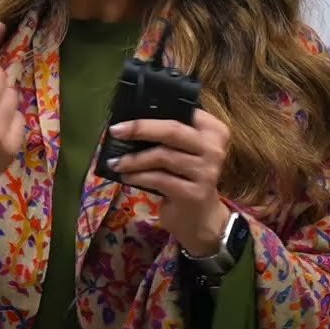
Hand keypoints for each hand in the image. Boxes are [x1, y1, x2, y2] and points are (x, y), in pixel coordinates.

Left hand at [106, 109, 232, 256]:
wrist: (201, 218)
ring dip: (134, 159)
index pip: (184, 112)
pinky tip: (126, 177)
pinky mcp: (193, 193)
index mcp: (214, 131)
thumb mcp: (183, 152)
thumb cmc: (187, 177)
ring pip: (162, 156)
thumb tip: (131, 123)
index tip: (129, 113)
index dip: (155, 110)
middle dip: (140, 128)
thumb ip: (168, 136)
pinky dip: (138, 176)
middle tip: (116, 131)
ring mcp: (206, 172)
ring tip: (116, 162)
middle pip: (173, 130)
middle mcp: (213, 149)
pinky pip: (159, 179)